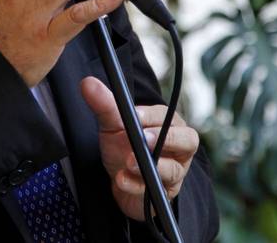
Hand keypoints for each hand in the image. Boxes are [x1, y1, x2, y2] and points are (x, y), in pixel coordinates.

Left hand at [80, 76, 198, 219]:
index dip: (152, 116)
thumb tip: (87, 82)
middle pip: (188, 141)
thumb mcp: (113, 126)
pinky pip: (156, 191)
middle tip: (144, 139)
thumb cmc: (124, 146)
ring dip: (151, 166)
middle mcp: (178, 148)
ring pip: (173, 169)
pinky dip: (137, 185)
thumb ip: (105, 105)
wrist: (119, 180)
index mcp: (168, 124)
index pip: (167, 116)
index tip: (135, 115)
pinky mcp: (164, 194)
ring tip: (129, 162)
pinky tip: (121, 179)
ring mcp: (174, 172)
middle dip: (167, 139)